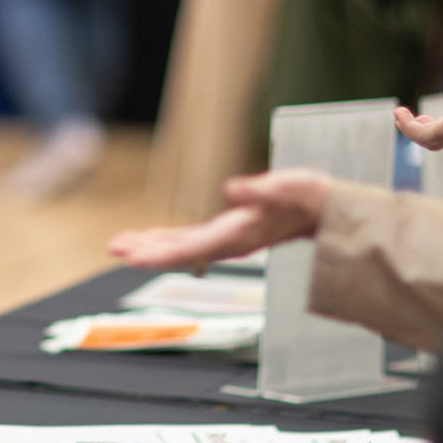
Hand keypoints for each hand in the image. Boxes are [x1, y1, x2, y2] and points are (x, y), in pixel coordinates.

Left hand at [110, 170, 330, 271]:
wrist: (327, 213)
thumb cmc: (311, 198)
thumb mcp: (292, 187)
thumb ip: (262, 190)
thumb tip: (233, 188)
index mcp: (239, 235)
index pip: (193, 248)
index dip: (162, 252)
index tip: (135, 256)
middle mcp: (229, 242)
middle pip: (180, 252)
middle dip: (147, 251)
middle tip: (114, 248)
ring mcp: (226, 240)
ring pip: (181, 247)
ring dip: (151, 246)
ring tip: (120, 244)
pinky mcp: (227, 233)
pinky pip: (190, 240)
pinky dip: (166, 239)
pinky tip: (149, 238)